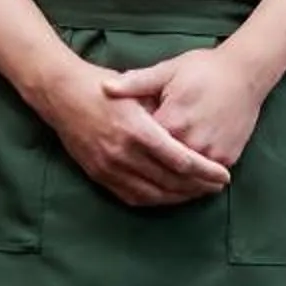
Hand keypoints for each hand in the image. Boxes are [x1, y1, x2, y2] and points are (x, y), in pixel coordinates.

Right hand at [30, 54, 233, 207]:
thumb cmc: (102, 86)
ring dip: (180, 197)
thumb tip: (191, 130)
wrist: (61, 94)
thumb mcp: (137, 90)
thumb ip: (162, 110)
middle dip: (199, 187)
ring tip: (199, 193)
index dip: (205, 171)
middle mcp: (123, 153)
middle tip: (218, 187)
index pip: (180, 160)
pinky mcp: (99, 175)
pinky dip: (155, 200)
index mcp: (137, 129)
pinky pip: (132, 196)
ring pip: (153, 194)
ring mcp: (109, 167)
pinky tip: (170, 196)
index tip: (223, 175)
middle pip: (170, 181)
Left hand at [104, 45, 273, 169]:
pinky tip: (176, 186)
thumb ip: (136, 83)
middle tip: (129, 176)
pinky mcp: (227, 158)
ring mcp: (212, 153)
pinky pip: (204, 179)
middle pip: (161, 168)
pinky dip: (190, 184)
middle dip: (144, 173)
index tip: (116, 151)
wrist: (246, 73)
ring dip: (167, 186)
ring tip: (149, 187)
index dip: (129, 151)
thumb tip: (104, 87)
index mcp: (172, 120)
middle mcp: (192, 142)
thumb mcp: (168, 70)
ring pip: (183, 179)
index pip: (143, 147)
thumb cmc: (204, 68)